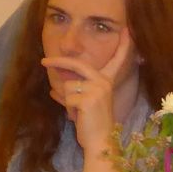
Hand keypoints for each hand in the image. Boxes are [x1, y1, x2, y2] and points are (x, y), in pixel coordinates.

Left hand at [44, 35, 130, 155]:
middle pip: (77, 65)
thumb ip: (74, 89)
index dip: (124, 45)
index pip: (117, 60)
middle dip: (58, 62)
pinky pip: (66, 97)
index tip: (128, 29)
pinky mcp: (88, 98)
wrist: (100, 142)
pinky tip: (77, 117)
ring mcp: (97, 89)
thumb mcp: (84, 102)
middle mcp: (104, 82)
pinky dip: (66, 108)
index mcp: (107, 81)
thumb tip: (54, 83)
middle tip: (44, 61)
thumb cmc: (92, 123)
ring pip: (67, 85)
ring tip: (77, 112)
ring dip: (66, 100)